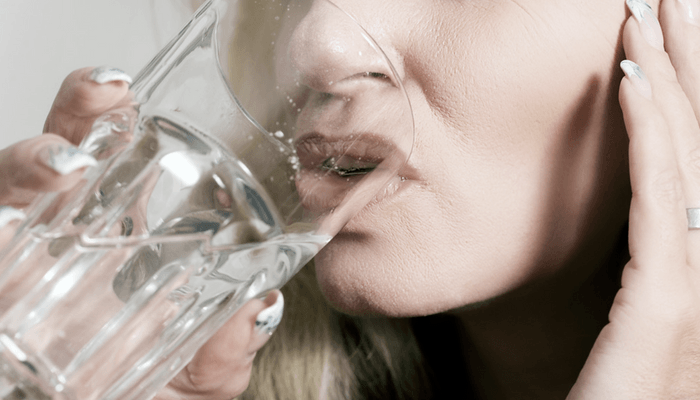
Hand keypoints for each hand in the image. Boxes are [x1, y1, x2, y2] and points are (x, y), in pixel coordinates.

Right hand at [0, 67, 277, 398]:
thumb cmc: (148, 394)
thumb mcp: (200, 377)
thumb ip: (227, 348)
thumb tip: (260, 308)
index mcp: (126, 244)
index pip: (127, 168)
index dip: (131, 124)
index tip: (147, 95)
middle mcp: (70, 239)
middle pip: (65, 154)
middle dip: (79, 112)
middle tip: (111, 92)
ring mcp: (25, 260)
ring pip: (12, 185)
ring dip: (30, 162)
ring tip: (64, 166)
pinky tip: (13, 217)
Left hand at [569, 0, 699, 397]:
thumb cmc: (629, 388)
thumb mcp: (647, 312)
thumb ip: (658, 257)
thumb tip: (658, 207)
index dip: (692, 88)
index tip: (670, 32)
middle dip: (692, 58)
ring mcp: (699, 278)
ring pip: (688, 153)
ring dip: (670, 73)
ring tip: (648, 10)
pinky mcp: (664, 299)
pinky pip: (660, 197)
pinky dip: (649, 132)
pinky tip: (632, 80)